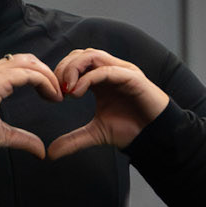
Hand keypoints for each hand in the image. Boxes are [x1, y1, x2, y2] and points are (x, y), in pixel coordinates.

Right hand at [0, 54, 61, 158]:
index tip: (52, 94)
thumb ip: (23, 138)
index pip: (21, 65)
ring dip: (48, 76)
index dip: (40, 76)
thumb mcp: (3, 133)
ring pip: (30, 63)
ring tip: (57, 94)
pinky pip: (29, 74)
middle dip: (46, 73)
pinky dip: (44, 82)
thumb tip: (41, 151)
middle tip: (58, 92)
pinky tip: (52, 95)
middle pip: (28, 59)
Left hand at [47, 48, 169, 159]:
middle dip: (64, 68)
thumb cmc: (130, 129)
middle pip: (80, 54)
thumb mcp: (95, 133)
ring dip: (74, 69)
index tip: (53, 94)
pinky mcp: (132, 77)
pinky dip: (89, 78)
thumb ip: (73, 140)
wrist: (154, 137)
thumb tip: (51, 153)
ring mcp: (121, 71)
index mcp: (100, 78)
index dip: (60, 73)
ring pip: (92, 56)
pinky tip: (77, 92)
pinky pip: (107, 70)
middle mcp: (110, 70)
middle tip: (57, 89)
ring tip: (67, 89)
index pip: (75, 61)